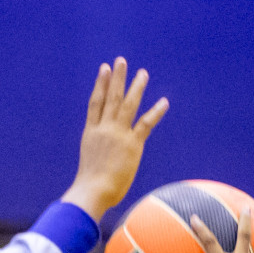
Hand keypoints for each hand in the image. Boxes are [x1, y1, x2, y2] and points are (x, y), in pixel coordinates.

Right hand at [61, 58, 168, 222]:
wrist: (92, 191)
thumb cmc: (90, 188)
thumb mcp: (90, 167)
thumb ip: (97, 159)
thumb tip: (100, 169)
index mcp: (90, 133)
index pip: (95, 103)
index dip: (100, 85)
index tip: (104, 69)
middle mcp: (103, 129)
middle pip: (111, 97)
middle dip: (117, 78)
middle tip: (121, 61)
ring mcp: (117, 134)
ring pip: (127, 105)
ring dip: (136, 87)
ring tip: (143, 73)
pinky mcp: (132, 144)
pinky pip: (145, 123)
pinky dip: (155, 112)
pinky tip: (164, 102)